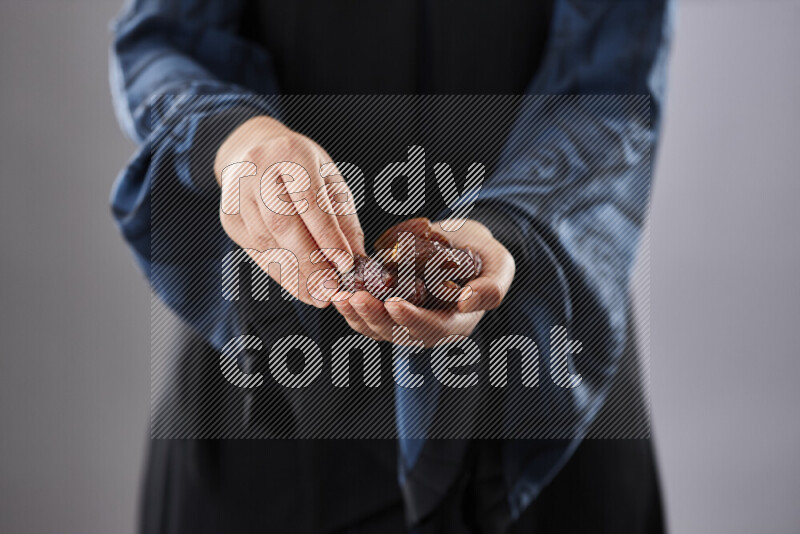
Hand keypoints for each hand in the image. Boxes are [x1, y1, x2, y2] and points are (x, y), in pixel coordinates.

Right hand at [215, 116, 364, 306]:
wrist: (255, 150)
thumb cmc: (302, 168)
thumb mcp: (330, 180)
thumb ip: (344, 219)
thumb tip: (358, 260)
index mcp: (290, 153)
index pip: (309, 201)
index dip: (327, 236)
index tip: (345, 265)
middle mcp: (257, 171)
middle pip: (282, 224)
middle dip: (310, 262)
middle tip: (331, 289)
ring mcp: (238, 195)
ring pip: (267, 242)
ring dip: (295, 275)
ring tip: (320, 296)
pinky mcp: (230, 217)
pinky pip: (257, 251)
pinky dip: (281, 273)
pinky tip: (300, 288)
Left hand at [333, 219, 514, 346]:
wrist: (464, 244)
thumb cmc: (485, 255)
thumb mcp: (500, 266)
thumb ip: (492, 287)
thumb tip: (468, 301)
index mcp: (457, 324)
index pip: (433, 329)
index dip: (412, 319)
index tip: (394, 304)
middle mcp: (428, 328)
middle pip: (398, 333)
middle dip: (374, 317)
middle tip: (355, 298)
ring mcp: (405, 321)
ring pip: (377, 328)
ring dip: (356, 315)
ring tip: (340, 297)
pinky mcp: (388, 308)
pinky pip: (366, 314)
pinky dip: (350, 305)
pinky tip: (337, 290)